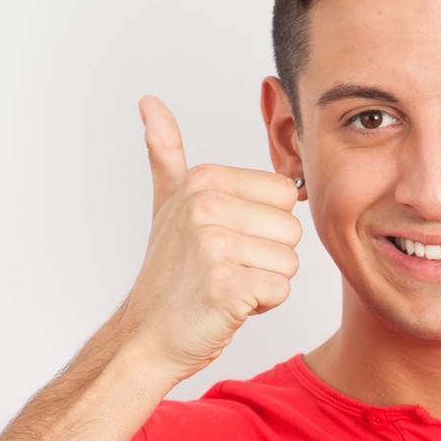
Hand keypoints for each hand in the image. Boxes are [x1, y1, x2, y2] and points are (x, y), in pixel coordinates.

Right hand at [115, 95, 302, 381]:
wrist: (148, 337)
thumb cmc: (169, 277)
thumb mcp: (167, 206)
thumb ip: (165, 155)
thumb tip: (149, 102)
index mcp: (203, 182)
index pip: (285, 193)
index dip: (265, 225)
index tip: (229, 241)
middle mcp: (207, 207)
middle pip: (292, 228)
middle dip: (270, 257)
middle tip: (229, 269)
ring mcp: (214, 246)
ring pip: (290, 262)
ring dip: (267, 283)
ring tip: (228, 286)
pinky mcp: (226, 286)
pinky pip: (280, 290)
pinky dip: (262, 306)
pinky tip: (231, 306)